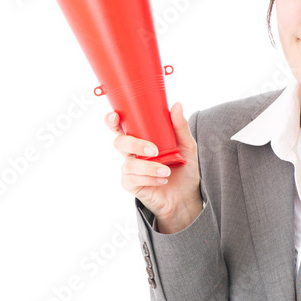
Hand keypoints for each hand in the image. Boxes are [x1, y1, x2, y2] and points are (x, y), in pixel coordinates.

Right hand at [107, 102, 201, 230]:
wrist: (186, 196)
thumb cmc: (184, 169)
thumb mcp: (187, 146)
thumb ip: (180, 127)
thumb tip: (176, 105)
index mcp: (141, 138)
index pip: (121, 126)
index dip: (112, 121)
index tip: (115, 116)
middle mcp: (132, 152)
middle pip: (119, 142)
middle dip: (134, 145)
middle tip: (154, 150)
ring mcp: (130, 169)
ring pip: (128, 163)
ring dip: (149, 167)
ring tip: (166, 171)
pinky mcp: (131, 184)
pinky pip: (133, 179)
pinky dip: (149, 179)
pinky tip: (162, 180)